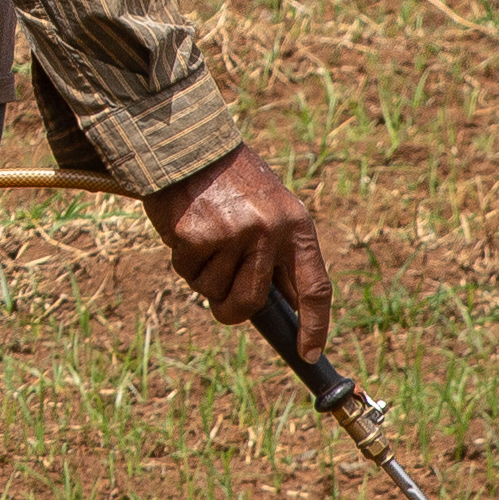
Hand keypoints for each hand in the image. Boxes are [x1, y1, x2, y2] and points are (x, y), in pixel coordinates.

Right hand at [149, 147, 326, 357]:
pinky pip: (187, 272)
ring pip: (214, 291)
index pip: (315, 287)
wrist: (188, 145)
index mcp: (296, 226)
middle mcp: (268, 232)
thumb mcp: (272, 210)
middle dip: (233, 310)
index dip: (314, 326)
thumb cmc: (233, 184)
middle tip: (222, 302)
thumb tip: (286, 311)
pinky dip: (183, 259)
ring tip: (205, 240)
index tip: (309, 354)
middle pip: (252, 302)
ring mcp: (232, 234)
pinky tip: (186, 229)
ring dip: (204, 277)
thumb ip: (279, 256)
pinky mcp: (196, 235)